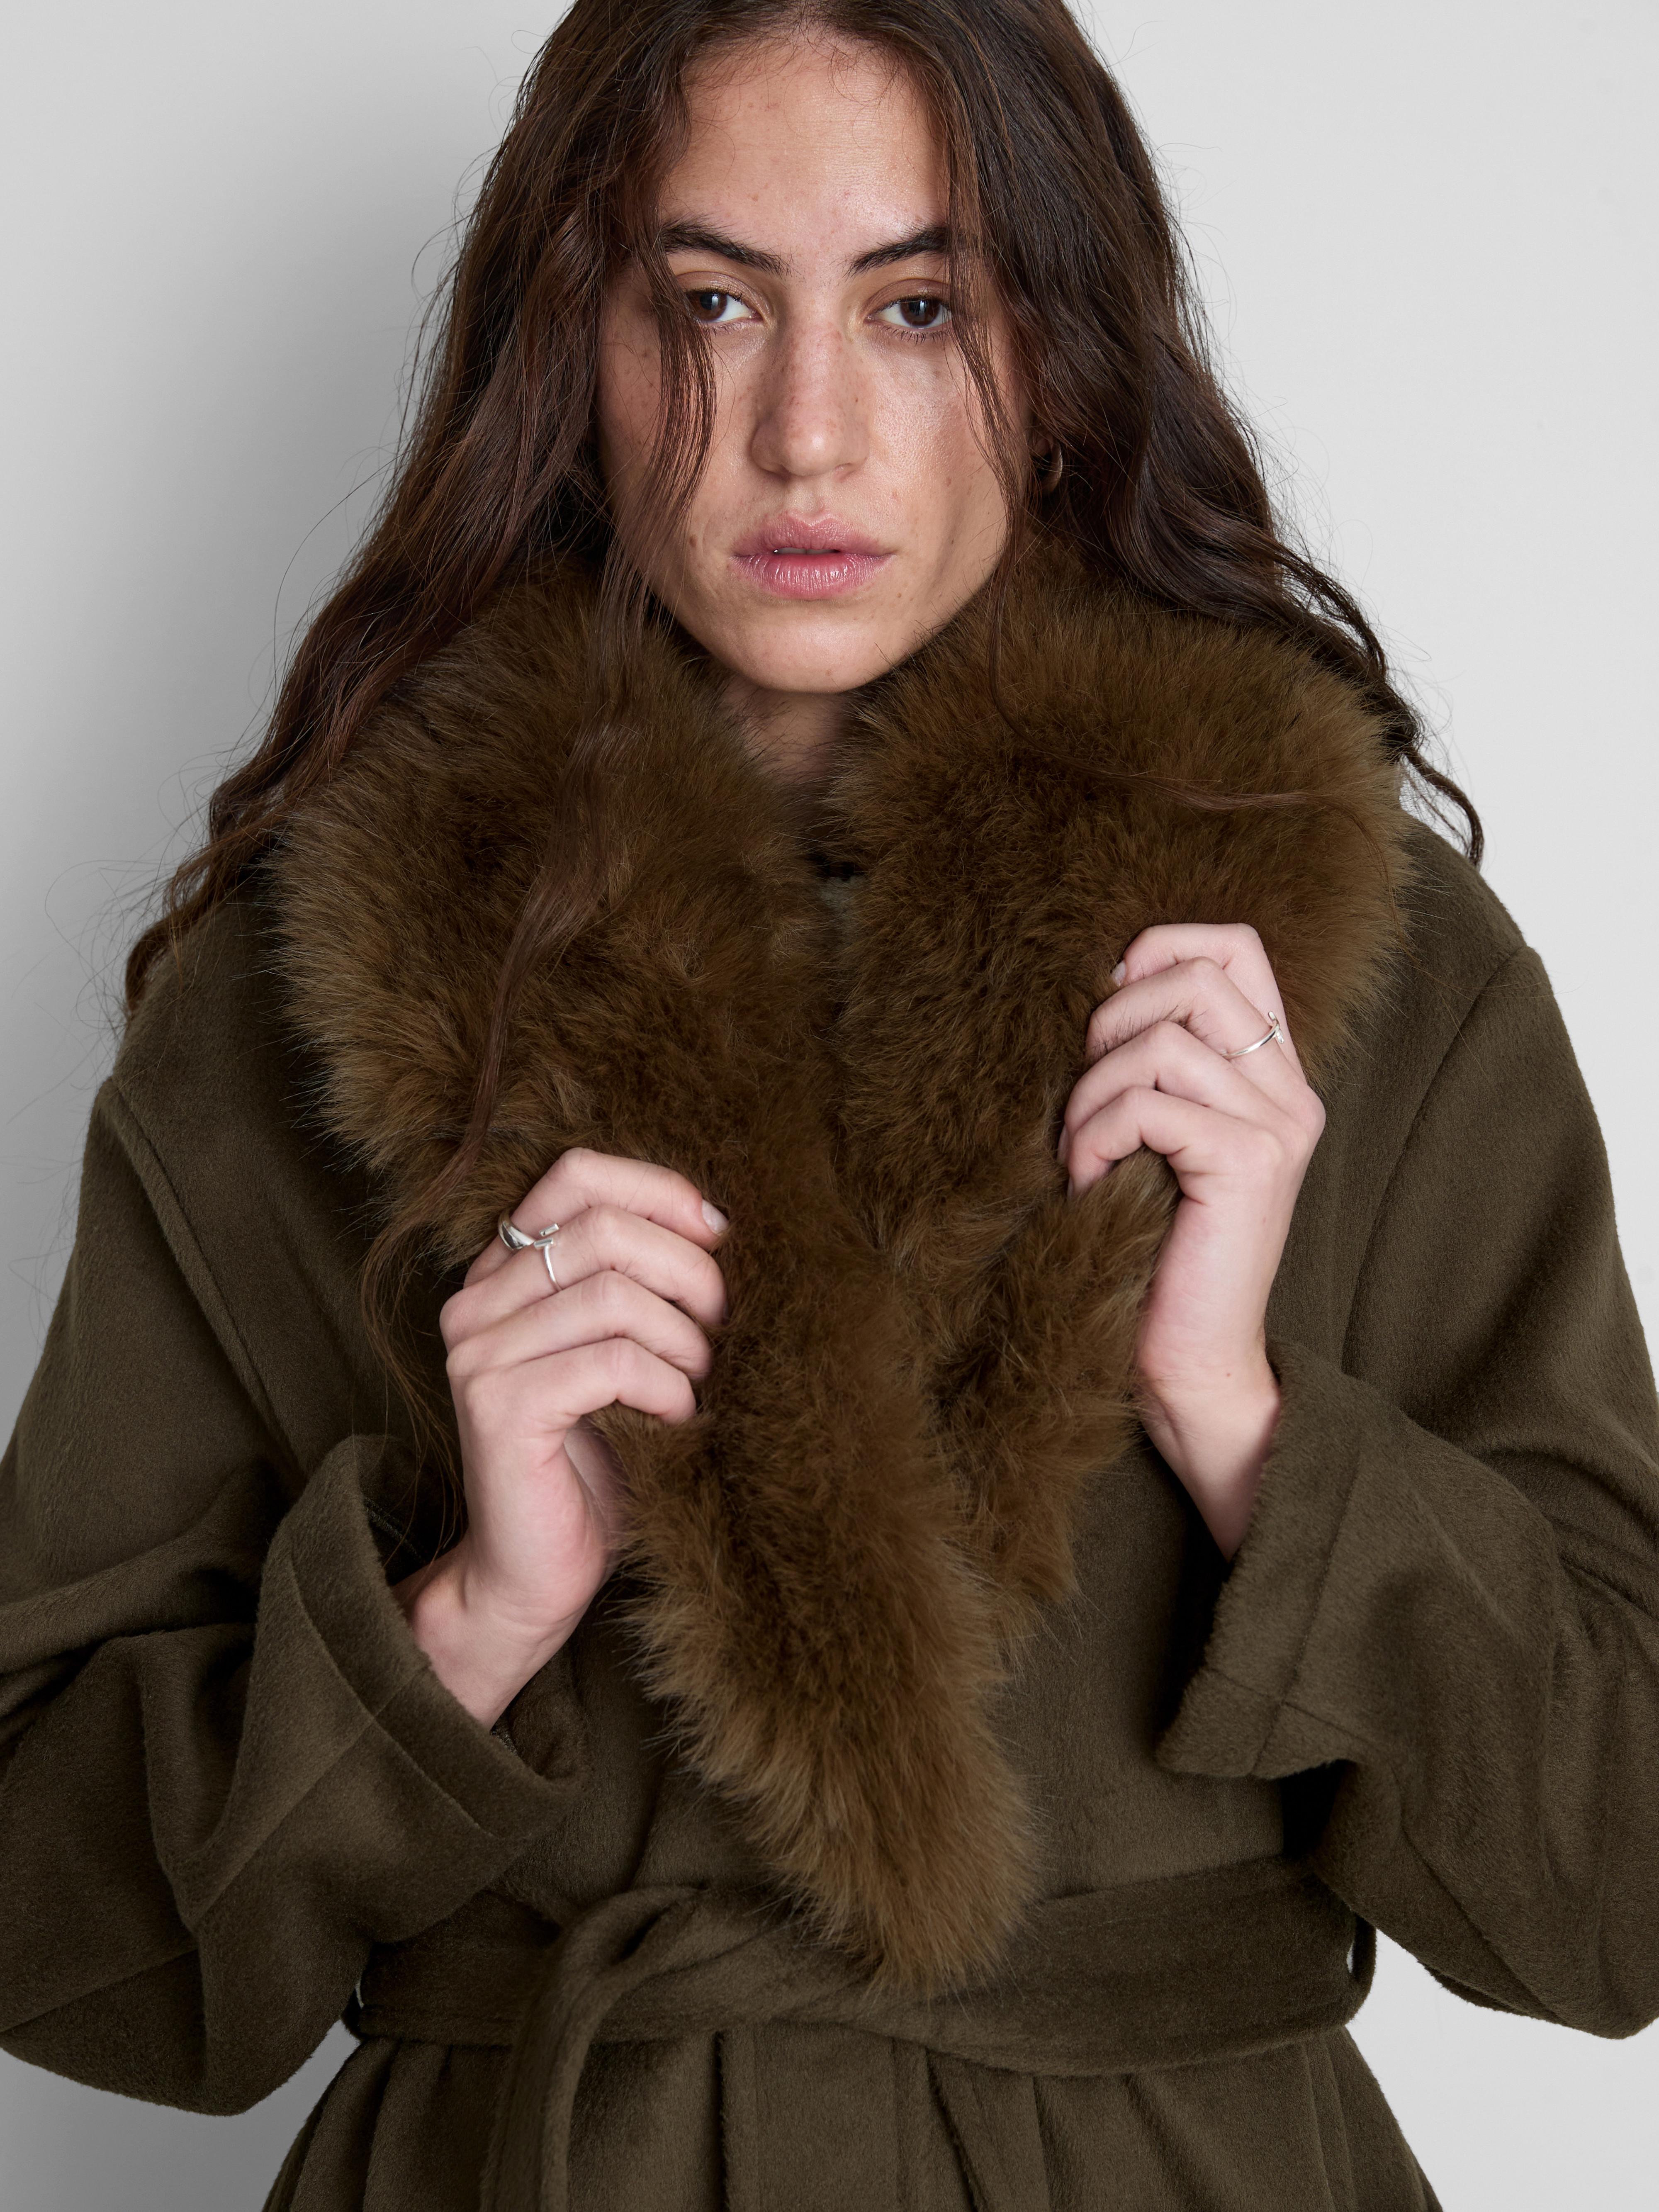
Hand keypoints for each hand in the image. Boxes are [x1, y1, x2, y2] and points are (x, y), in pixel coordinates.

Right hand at [394, 1147, 728, 1725]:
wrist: (537, 1574)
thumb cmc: (600, 1461)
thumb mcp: (629, 1350)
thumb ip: (644, 1283)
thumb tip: (719, 1223)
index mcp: (504, 1271)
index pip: (577, 1174)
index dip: (658, 1190)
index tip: (719, 1234)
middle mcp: (477, 1299)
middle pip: (605, 1229)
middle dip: (687, 1272)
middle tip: (725, 1328)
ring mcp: (478, 1351)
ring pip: (614, 1296)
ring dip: (684, 1341)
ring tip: (701, 1385)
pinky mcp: (497, 1404)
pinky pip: (611, 1363)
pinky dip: (665, 1389)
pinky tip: (677, 1421)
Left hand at [1057, 925, 1323, 1556]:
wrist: (1189, 1362)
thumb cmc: (1153, 1246)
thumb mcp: (1153, 1135)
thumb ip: (1152, 1063)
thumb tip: (1098, 983)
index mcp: (1272, 1073)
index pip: (1234, 948)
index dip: (1158, 949)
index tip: (1106, 1006)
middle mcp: (1290, 1091)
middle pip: (1194, 979)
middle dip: (1110, 1024)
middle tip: (1084, 1101)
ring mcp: (1277, 1126)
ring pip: (1162, 1039)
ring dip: (1093, 1092)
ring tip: (1081, 1151)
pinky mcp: (1248, 1165)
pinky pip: (1149, 1105)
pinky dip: (1096, 1135)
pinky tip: (1089, 1181)